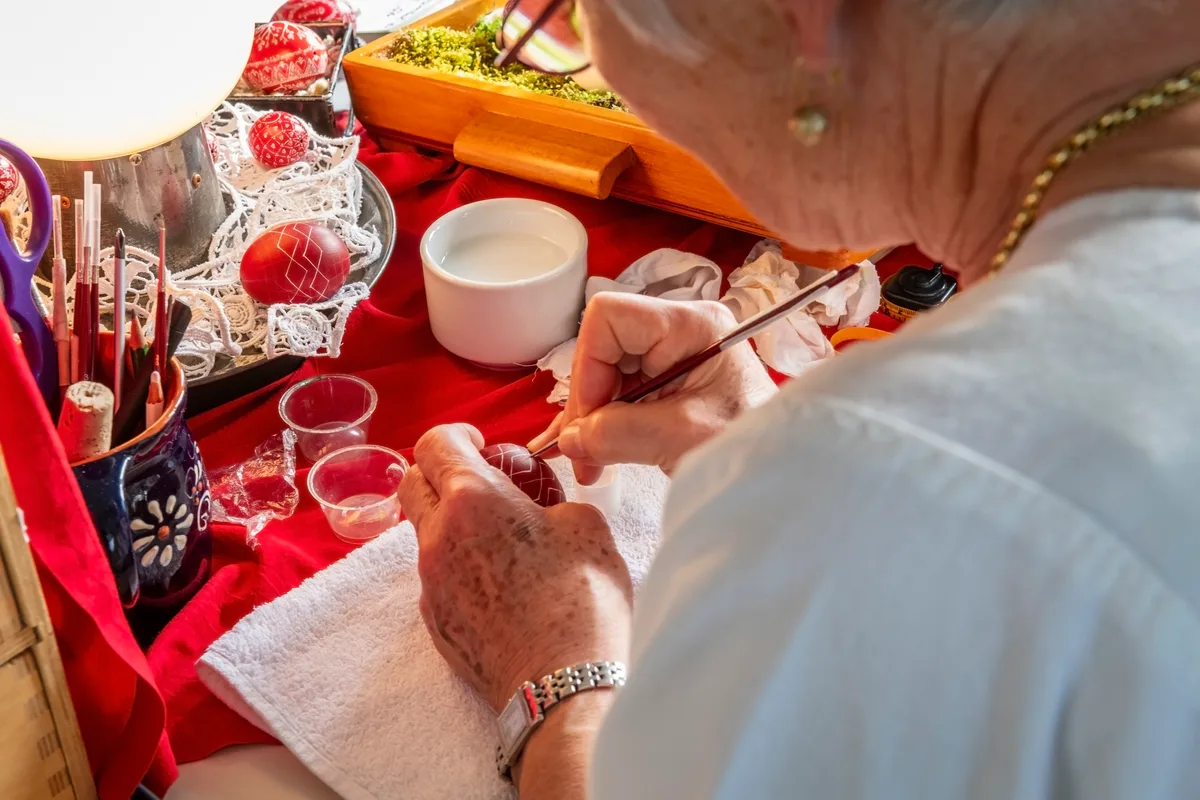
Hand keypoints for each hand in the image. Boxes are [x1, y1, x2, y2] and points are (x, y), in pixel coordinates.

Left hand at [399, 424, 632, 712]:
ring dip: (452, 525)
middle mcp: (437, 538)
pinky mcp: (434, 623)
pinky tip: (501, 587)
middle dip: (441, 474)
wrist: (564, 687)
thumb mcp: (586, 525)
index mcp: (473, 500)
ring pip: (424, 535)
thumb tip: (541, 508)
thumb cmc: (582, 601)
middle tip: (483, 484)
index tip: (481, 443)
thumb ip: (550, 501)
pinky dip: (459, 568)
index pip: (435, 443)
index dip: (458, 435)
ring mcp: (429, 585)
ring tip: (502, 543)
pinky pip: (436, 578)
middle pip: (412, 484)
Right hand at [529, 293, 777, 483]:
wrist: (791, 472)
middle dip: (588, 401)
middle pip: (605, 346)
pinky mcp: (674, 383)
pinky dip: (608, 423)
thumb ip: (617, 433)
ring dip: (594, 418)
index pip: (609, 318)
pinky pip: (626, 393)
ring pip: (610, 373)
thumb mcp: (681, 438)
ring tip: (589, 462)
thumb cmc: (751, 447)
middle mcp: (681, 330)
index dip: (588, 365)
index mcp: (692, 325)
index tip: (589, 419)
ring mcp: (676, 356)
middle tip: (580, 452)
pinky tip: (596, 453)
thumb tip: (569, 440)